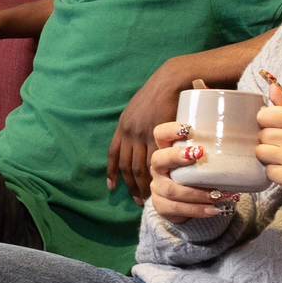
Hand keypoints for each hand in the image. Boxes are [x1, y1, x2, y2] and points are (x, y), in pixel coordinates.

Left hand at [109, 59, 197, 195]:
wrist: (170, 81)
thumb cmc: (159, 92)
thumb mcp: (139, 108)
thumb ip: (136, 124)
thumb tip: (139, 137)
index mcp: (123, 126)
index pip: (113, 154)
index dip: (112, 172)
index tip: (111, 187)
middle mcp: (129, 132)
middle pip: (127, 165)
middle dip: (130, 185)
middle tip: (137, 201)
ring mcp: (144, 134)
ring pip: (140, 167)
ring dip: (143, 185)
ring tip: (149, 199)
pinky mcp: (159, 136)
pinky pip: (156, 161)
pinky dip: (157, 175)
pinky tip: (160, 185)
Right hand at [146, 118, 239, 224]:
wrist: (185, 204)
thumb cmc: (198, 176)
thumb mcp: (201, 162)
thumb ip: (214, 151)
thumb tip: (248, 138)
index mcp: (166, 150)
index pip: (160, 134)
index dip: (170, 130)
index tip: (188, 129)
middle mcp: (159, 168)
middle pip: (158, 159)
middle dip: (176, 156)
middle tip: (198, 154)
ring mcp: (158, 187)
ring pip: (172, 189)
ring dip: (196, 192)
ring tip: (217, 195)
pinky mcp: (162, 206)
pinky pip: (177, 208)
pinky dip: (197, 210)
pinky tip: (213, 210)